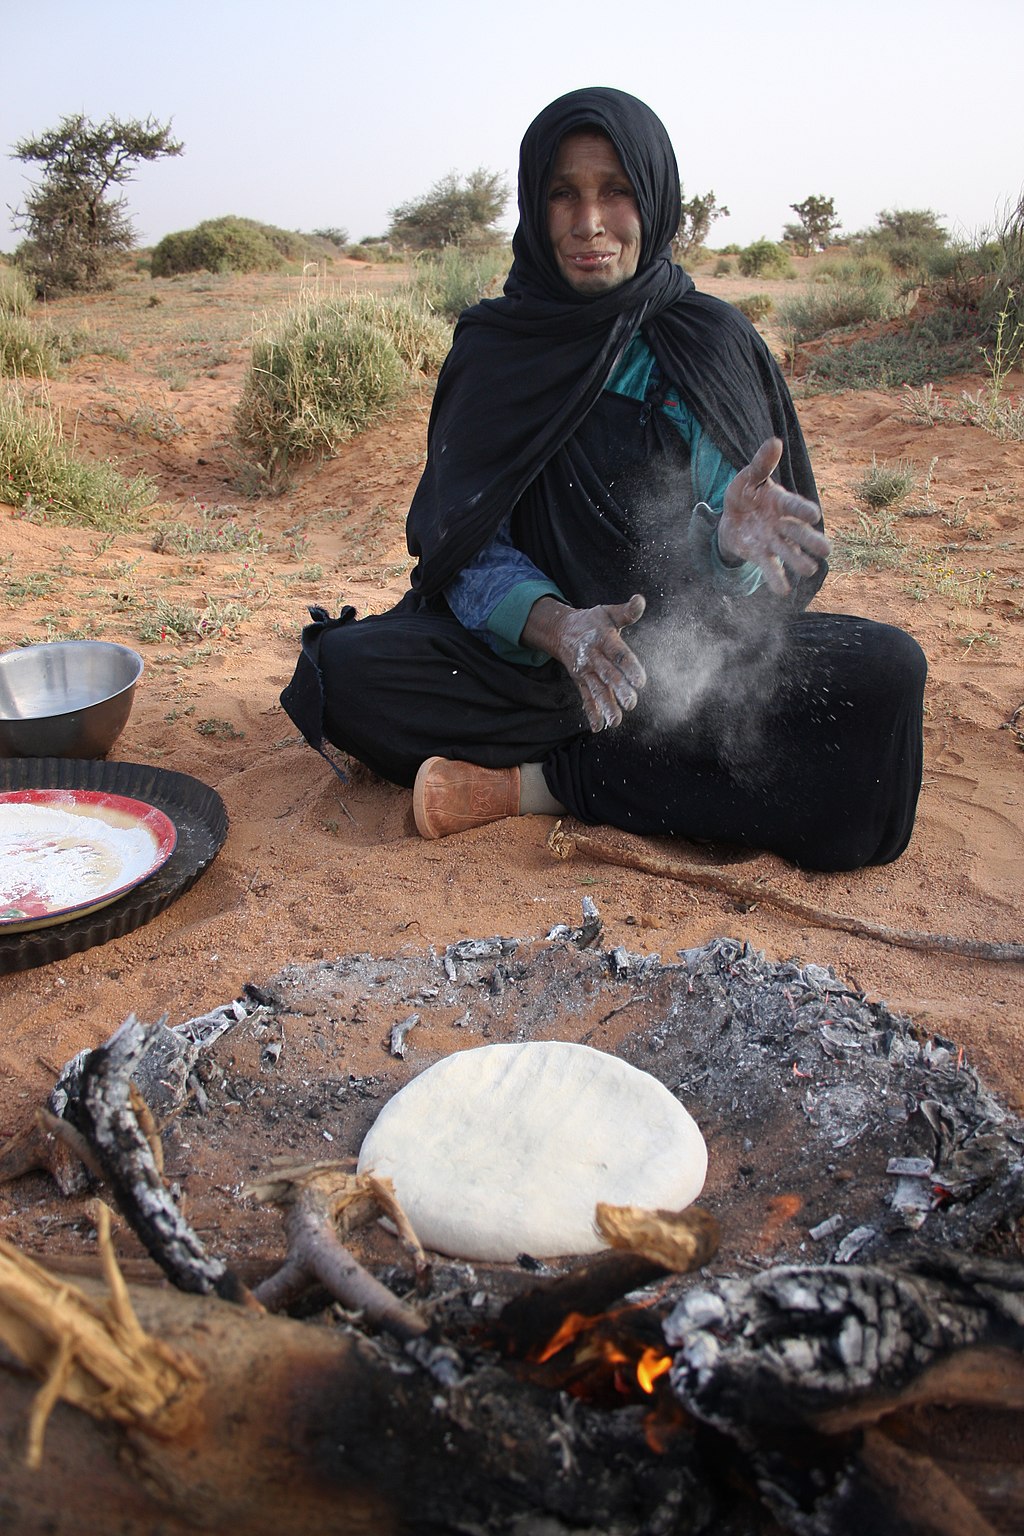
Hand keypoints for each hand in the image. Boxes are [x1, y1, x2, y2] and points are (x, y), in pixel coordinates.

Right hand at [522, 593, 646, 731]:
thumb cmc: (592, 622)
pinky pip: (586, 698)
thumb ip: (627, 611)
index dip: (630, 667)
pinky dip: (591, 712)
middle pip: (608, 675)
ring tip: (616, 722)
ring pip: (596, 690)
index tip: (641, 681)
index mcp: (603, 639)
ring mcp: (585, 671)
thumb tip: (640, 600)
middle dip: (619, 689)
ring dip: (606, 706)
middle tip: (632, 703)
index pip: (619, 654)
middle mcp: (593, 657)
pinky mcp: (580, 681)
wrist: (561, 630)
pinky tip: (599, 727)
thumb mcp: (608, 612)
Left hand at [718, 438, 829, 595]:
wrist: (732, 516)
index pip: (795, 506)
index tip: (814, 515)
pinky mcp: (762, 556)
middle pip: (800, 534)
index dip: (803, 510)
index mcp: (782, 502)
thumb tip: (774, 441)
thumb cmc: (745, 493)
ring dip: (799, 562)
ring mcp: (774, 542)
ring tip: (808, 570)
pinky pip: (771, 569)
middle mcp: (783, 524)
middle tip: (826, 551)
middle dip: (811, 541)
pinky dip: (777, 580)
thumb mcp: (749, 477)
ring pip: (790, 554)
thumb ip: (761, 463)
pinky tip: (783, 591)